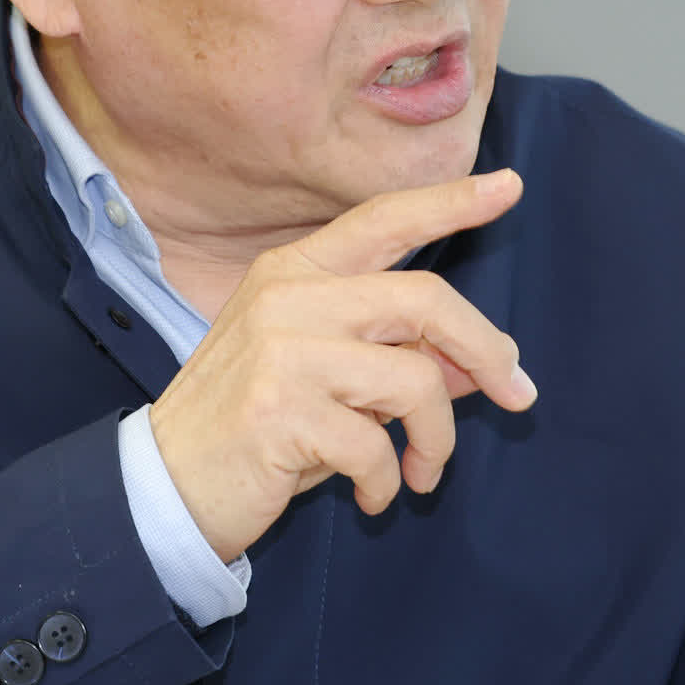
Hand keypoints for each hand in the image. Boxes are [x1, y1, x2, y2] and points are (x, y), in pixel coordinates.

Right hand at [147, 170, 534, 561]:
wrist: (166, 485)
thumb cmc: (255, 427)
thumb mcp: (327, 377)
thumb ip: (396, 356)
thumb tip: (480, 363)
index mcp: (296, 270)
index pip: (385, 219)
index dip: (451, 204)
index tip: (509, 188)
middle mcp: (289, 295)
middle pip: (427, 300)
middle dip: (488, 352)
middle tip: (518, 396)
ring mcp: (281, 350)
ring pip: (416, 382)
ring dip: (437, 440)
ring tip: (423, 473)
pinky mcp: (280, 411)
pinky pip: (377, 448)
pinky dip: (389, 483)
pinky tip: (374, 497)